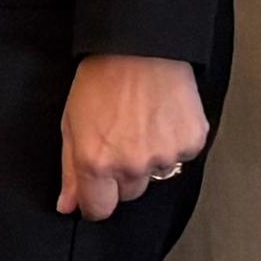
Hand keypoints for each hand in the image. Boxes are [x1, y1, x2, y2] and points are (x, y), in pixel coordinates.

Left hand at [58, 53, 207, 219]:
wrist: (141, 51)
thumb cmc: (102, 80)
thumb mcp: (71, 125)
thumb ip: (70, 171)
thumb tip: (69, 204)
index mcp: (97, 163)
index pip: (99, 209)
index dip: (96, 201)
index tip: (96, 192)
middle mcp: (132, 165)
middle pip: (129, 192)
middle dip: (122, 175)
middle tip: (119, 140)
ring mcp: (165, 156)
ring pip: (156, 175)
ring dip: (149, 158)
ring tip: (141, 123)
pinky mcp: (192, 143)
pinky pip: (181, 157)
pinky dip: (173, 143)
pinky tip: (162, 119)